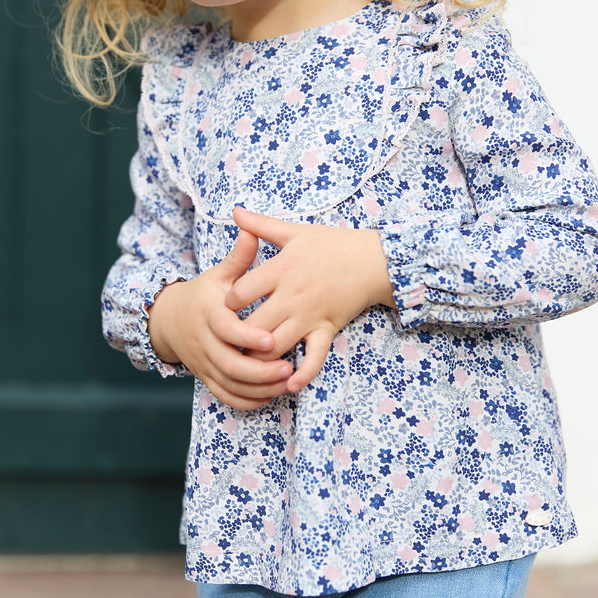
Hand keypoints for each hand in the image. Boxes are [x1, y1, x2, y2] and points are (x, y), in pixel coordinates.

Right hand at [147, 227, 293, 409]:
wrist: (170, 319)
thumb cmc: (204, 293)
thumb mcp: (219, 274)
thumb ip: (238, 257)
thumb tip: (249, 229)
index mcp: (209, 315)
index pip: (227, 330)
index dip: (248, 338)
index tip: (271, 339)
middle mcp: (204, 342)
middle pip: (229, 364)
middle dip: (259, 370)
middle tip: (287, 368)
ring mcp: (204, 363)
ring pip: (229, 384)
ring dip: (257, 388)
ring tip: (285, 382)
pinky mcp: (206, 377)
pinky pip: (224, 395)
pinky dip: (246, 400)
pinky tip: (270, 396)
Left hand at [225, 207, 394, 392]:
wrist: (374, 260)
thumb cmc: (333, 244)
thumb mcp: (295, 232)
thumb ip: (261, 225)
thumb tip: (235, 211)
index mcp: (281, 269)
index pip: (242, 292)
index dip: (227, 303)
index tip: (223, 307)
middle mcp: (292, 295)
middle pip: (254, 325)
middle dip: (238, 338)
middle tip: (227, 344)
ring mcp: (310, 315)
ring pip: (277, 345)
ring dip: (261, 358)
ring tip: (248, 363)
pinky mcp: (327, 329)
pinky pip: (314, 357)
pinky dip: (302, 374)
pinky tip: (288, 386)